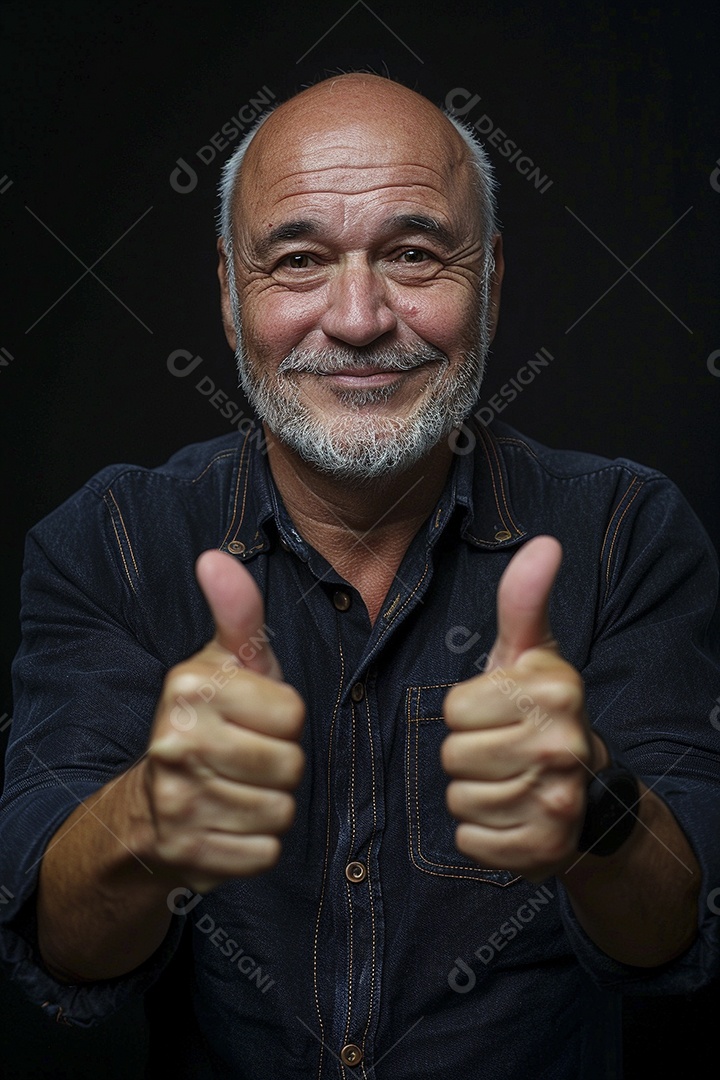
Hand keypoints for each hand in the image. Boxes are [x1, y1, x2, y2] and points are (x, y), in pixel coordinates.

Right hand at [144, 550, 304, 891]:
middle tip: (249, 759)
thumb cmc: (210, 721)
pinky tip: (230, 826)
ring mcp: (178, 802)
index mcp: (191, 690)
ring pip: (280, 811)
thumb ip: (237, 613)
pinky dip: (257, 846)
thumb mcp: (226, 663)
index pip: (292, 714)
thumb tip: (215, 557)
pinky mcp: (188, 853)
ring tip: (239, 791)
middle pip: (289, 765)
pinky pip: (264, 853)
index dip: (284, 720)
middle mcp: (176, 743)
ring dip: (270, 806)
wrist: (153, 804)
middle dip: (281, 766)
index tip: (255, 720)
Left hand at [442, 536, 605, 880]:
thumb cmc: (536, 710)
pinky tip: (507, 816)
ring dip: (472, 794)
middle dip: (466, 754)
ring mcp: (557, 802)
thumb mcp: (529, 653)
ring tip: (504, 781)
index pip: (454, 708)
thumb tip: (545, 544)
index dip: (465, 711)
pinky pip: (472, 841)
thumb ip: (524, 600)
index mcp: (553, 692)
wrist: (583, 788)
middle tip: (499, 750)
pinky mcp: (545, 850)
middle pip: (454, 756)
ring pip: (461, 800)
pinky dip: (480, 834)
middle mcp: (562, 746)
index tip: (495, 711)